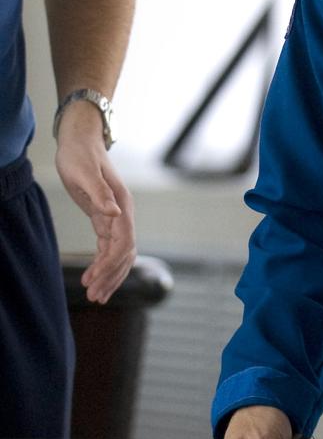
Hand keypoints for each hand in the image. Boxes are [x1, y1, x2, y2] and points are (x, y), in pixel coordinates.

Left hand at [54, 106, 135, 303]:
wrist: (81, 141)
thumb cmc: (80, 155)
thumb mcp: (84, 173)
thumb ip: (100, 193)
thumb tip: (114, 213)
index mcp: (122, 204)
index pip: (123, 241)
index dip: (110, 263)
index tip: (94, 279)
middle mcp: (123, 213)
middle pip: (125, 253)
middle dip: (111, 276)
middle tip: (94, 296)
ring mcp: (116, 218)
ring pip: (120, 254)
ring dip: (110, 275)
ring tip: (96, 296)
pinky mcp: (105, 220)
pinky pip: (109, 248)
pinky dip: (104, 265)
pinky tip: (96, 278)